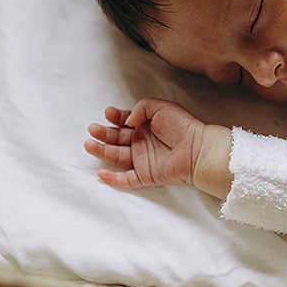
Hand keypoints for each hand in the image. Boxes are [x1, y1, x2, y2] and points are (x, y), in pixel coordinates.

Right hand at [85, 99, 233, 198]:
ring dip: (102, 151)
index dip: (115, 118)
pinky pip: (126, 180)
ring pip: (117, 157)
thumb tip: (127, 120)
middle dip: (103, 134)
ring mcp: (142, 160)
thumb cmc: (183, 125)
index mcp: (145, 127)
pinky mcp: (146, 175)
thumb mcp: (161, 107)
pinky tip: (101, 173)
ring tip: (89, 144)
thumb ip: (142, 107)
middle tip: (92, 129)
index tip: (108, 113)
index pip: (124, 122)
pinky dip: (113, 179)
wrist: (197, 147)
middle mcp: (141, 143)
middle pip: (116, 139)